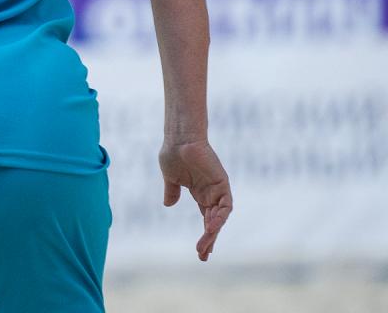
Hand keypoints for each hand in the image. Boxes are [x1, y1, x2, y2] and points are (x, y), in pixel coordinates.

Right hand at [158, 139, 232, 261]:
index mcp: (200, 192)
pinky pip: (224, 206)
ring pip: (219, 217)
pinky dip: (219, 218)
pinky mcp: (222, 184)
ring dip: (212, 232)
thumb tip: (169, 205)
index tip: (201, 251)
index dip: (206, 234)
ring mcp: (218, 189)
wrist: (179, 138)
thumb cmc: (174, 153)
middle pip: (214, 221)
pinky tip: (211, 229)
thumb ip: (172, 191)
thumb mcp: (171, 177)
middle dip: (209, 239)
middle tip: (203, 255)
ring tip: (204, 247)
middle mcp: (211, 193)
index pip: (206, 218)